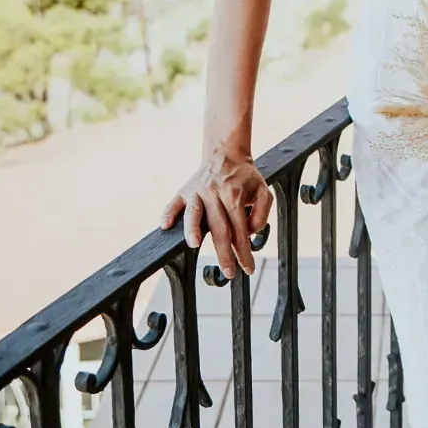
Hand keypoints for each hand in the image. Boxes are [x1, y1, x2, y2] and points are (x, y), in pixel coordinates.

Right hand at [161, 143, 272, 279]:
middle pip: (219, 228)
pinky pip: (174, 203)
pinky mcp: (184, 190)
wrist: (226, 153)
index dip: (244, 252)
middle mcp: (214, 193)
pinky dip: (168, 214)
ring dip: (193, 229)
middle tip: (228, 273)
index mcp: (235, 195)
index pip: (240, 230)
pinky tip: (164, 226)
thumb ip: (262, 213)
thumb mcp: (263, 190)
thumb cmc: (245, 177)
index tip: (248, 269)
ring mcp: (197, 191)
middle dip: (224, 253)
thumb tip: (248, 233)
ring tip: (194, 245)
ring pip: (194, 213)